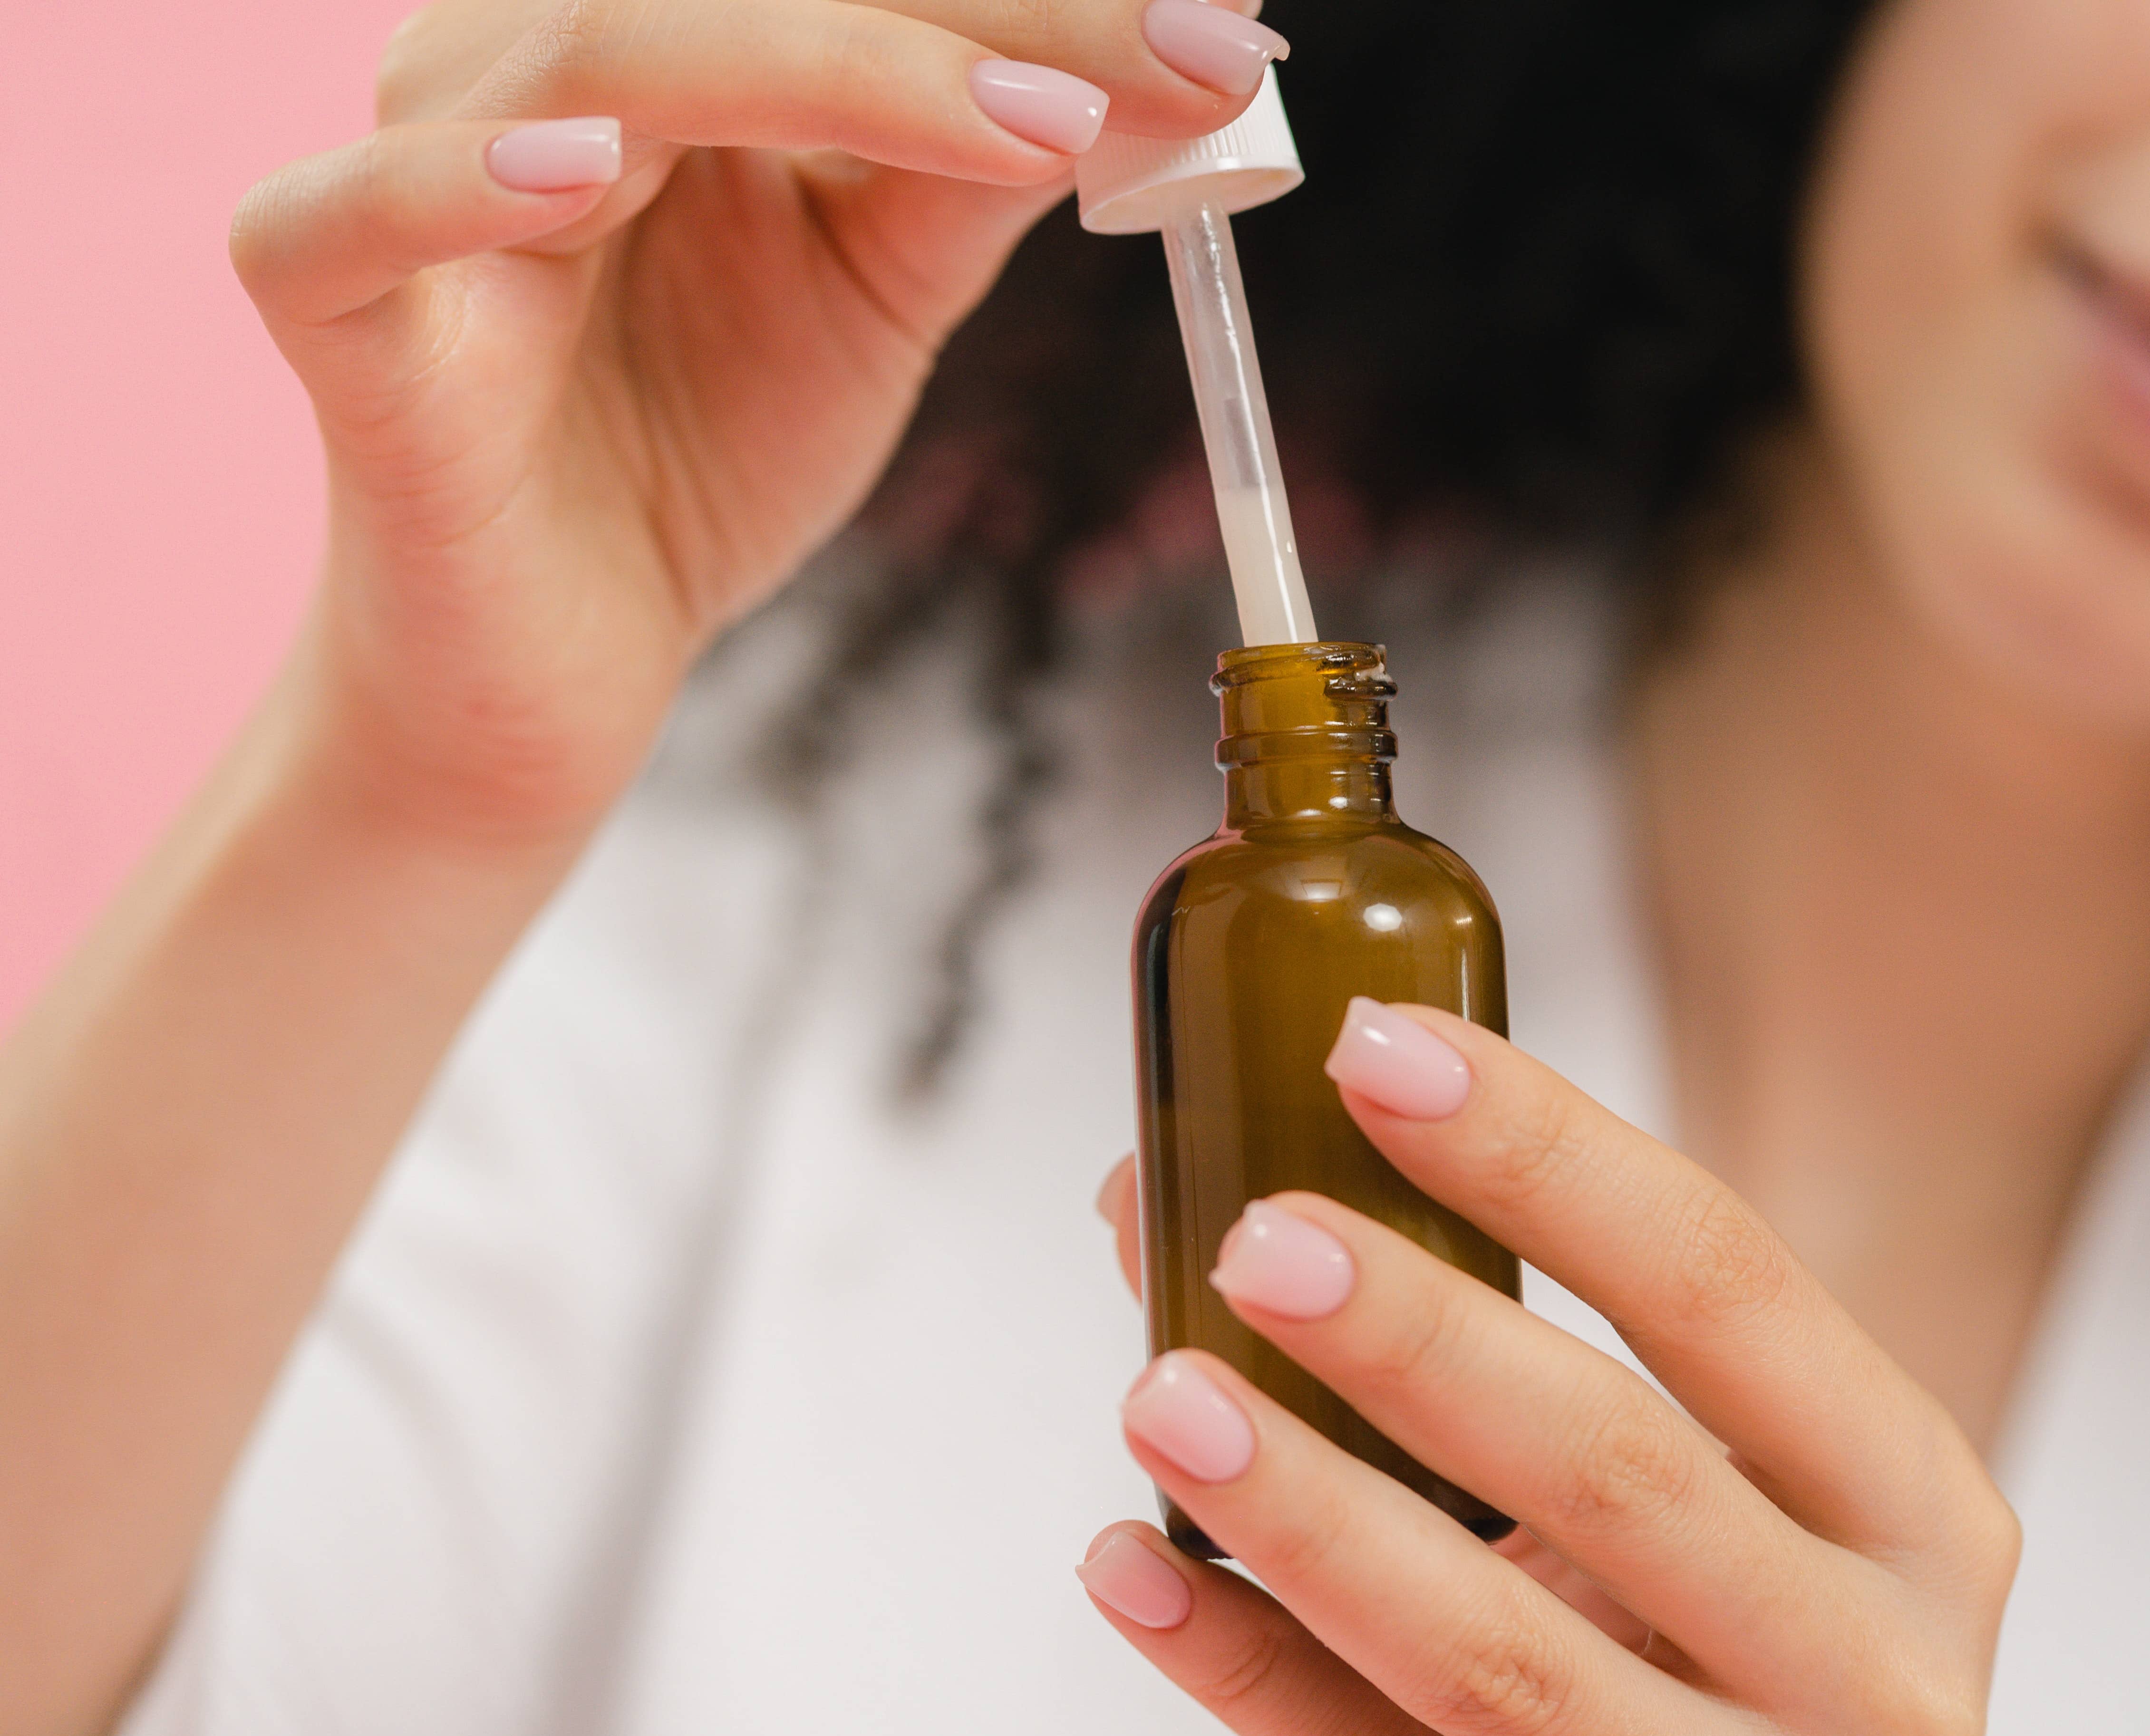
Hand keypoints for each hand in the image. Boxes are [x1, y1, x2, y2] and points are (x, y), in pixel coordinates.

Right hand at [230, 0, 1285, 840]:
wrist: (564, 666)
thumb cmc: (701, 454)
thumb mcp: (878, 299)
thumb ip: (974, 177)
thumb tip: (1142, 68)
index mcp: (667, 41)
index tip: (1227, 29)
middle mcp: (532, 60)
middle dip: (988, 10)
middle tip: (1187, 58)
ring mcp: (420, 168)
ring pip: (604, 49)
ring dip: (825, 66)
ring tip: (1018, 125)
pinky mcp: (331, 305)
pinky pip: (356, 215)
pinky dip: (459, 183)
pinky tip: (584, 169)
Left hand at [1085, 1005, 2018, 1735]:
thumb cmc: (1761, 1657)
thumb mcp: (1733, 1498)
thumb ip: (1521, 1353)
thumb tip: (1191, 1194)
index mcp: (1914, 1508)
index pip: (1723, 1282)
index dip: (1546, 1154)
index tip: (1374, 1045)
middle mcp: (1877, 1674)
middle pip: (1619, 1469)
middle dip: (1419, 1340)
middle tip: (1253, 1234)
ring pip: (1498, 1660)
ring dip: (1311, 1513)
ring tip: (1165, 1394)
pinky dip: (1255, 1682)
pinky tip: (1142, 1576)